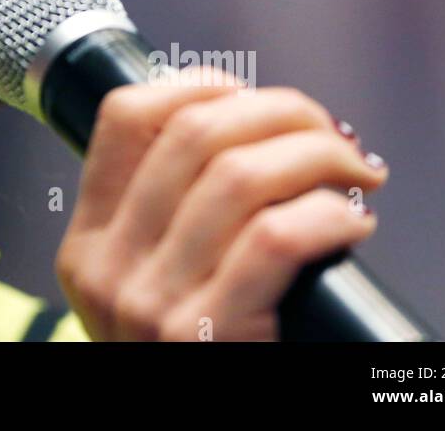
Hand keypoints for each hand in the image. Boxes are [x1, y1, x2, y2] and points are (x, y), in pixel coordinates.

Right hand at [54, 67, 387, 340]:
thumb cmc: (195, 362)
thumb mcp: (145, 290)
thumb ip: (166, 223)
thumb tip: (245, 129)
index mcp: (87, 243)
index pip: (124, 118)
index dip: (196, 82)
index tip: (250, 94)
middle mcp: (107, 268)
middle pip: (194, 132)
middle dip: (280, 111)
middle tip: (331, 133)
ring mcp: (151, 306)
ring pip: (241, 175)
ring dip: (319, 155)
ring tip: (357, 172)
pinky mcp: (208, 338)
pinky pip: (277, 238)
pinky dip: (329, 214)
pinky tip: (354, 224)